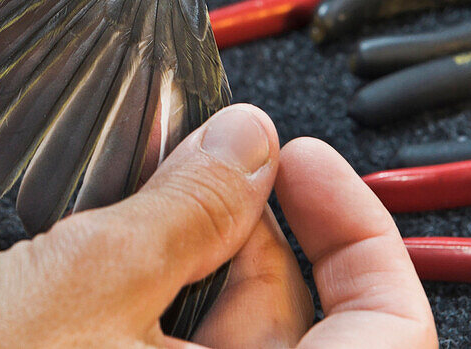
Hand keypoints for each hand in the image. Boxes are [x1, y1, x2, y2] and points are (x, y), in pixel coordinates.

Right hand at [0, 105, 436, 347]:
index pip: (391, 328)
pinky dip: (158, 315)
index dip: (359, 228)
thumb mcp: (79, 289)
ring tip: (130, 219)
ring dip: (195, 270)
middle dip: (251, 232)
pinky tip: (106, 275)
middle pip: (307, 328)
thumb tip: (251, 143)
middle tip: (192, 173)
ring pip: (237, 348)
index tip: (301, 160)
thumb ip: (184, 210)